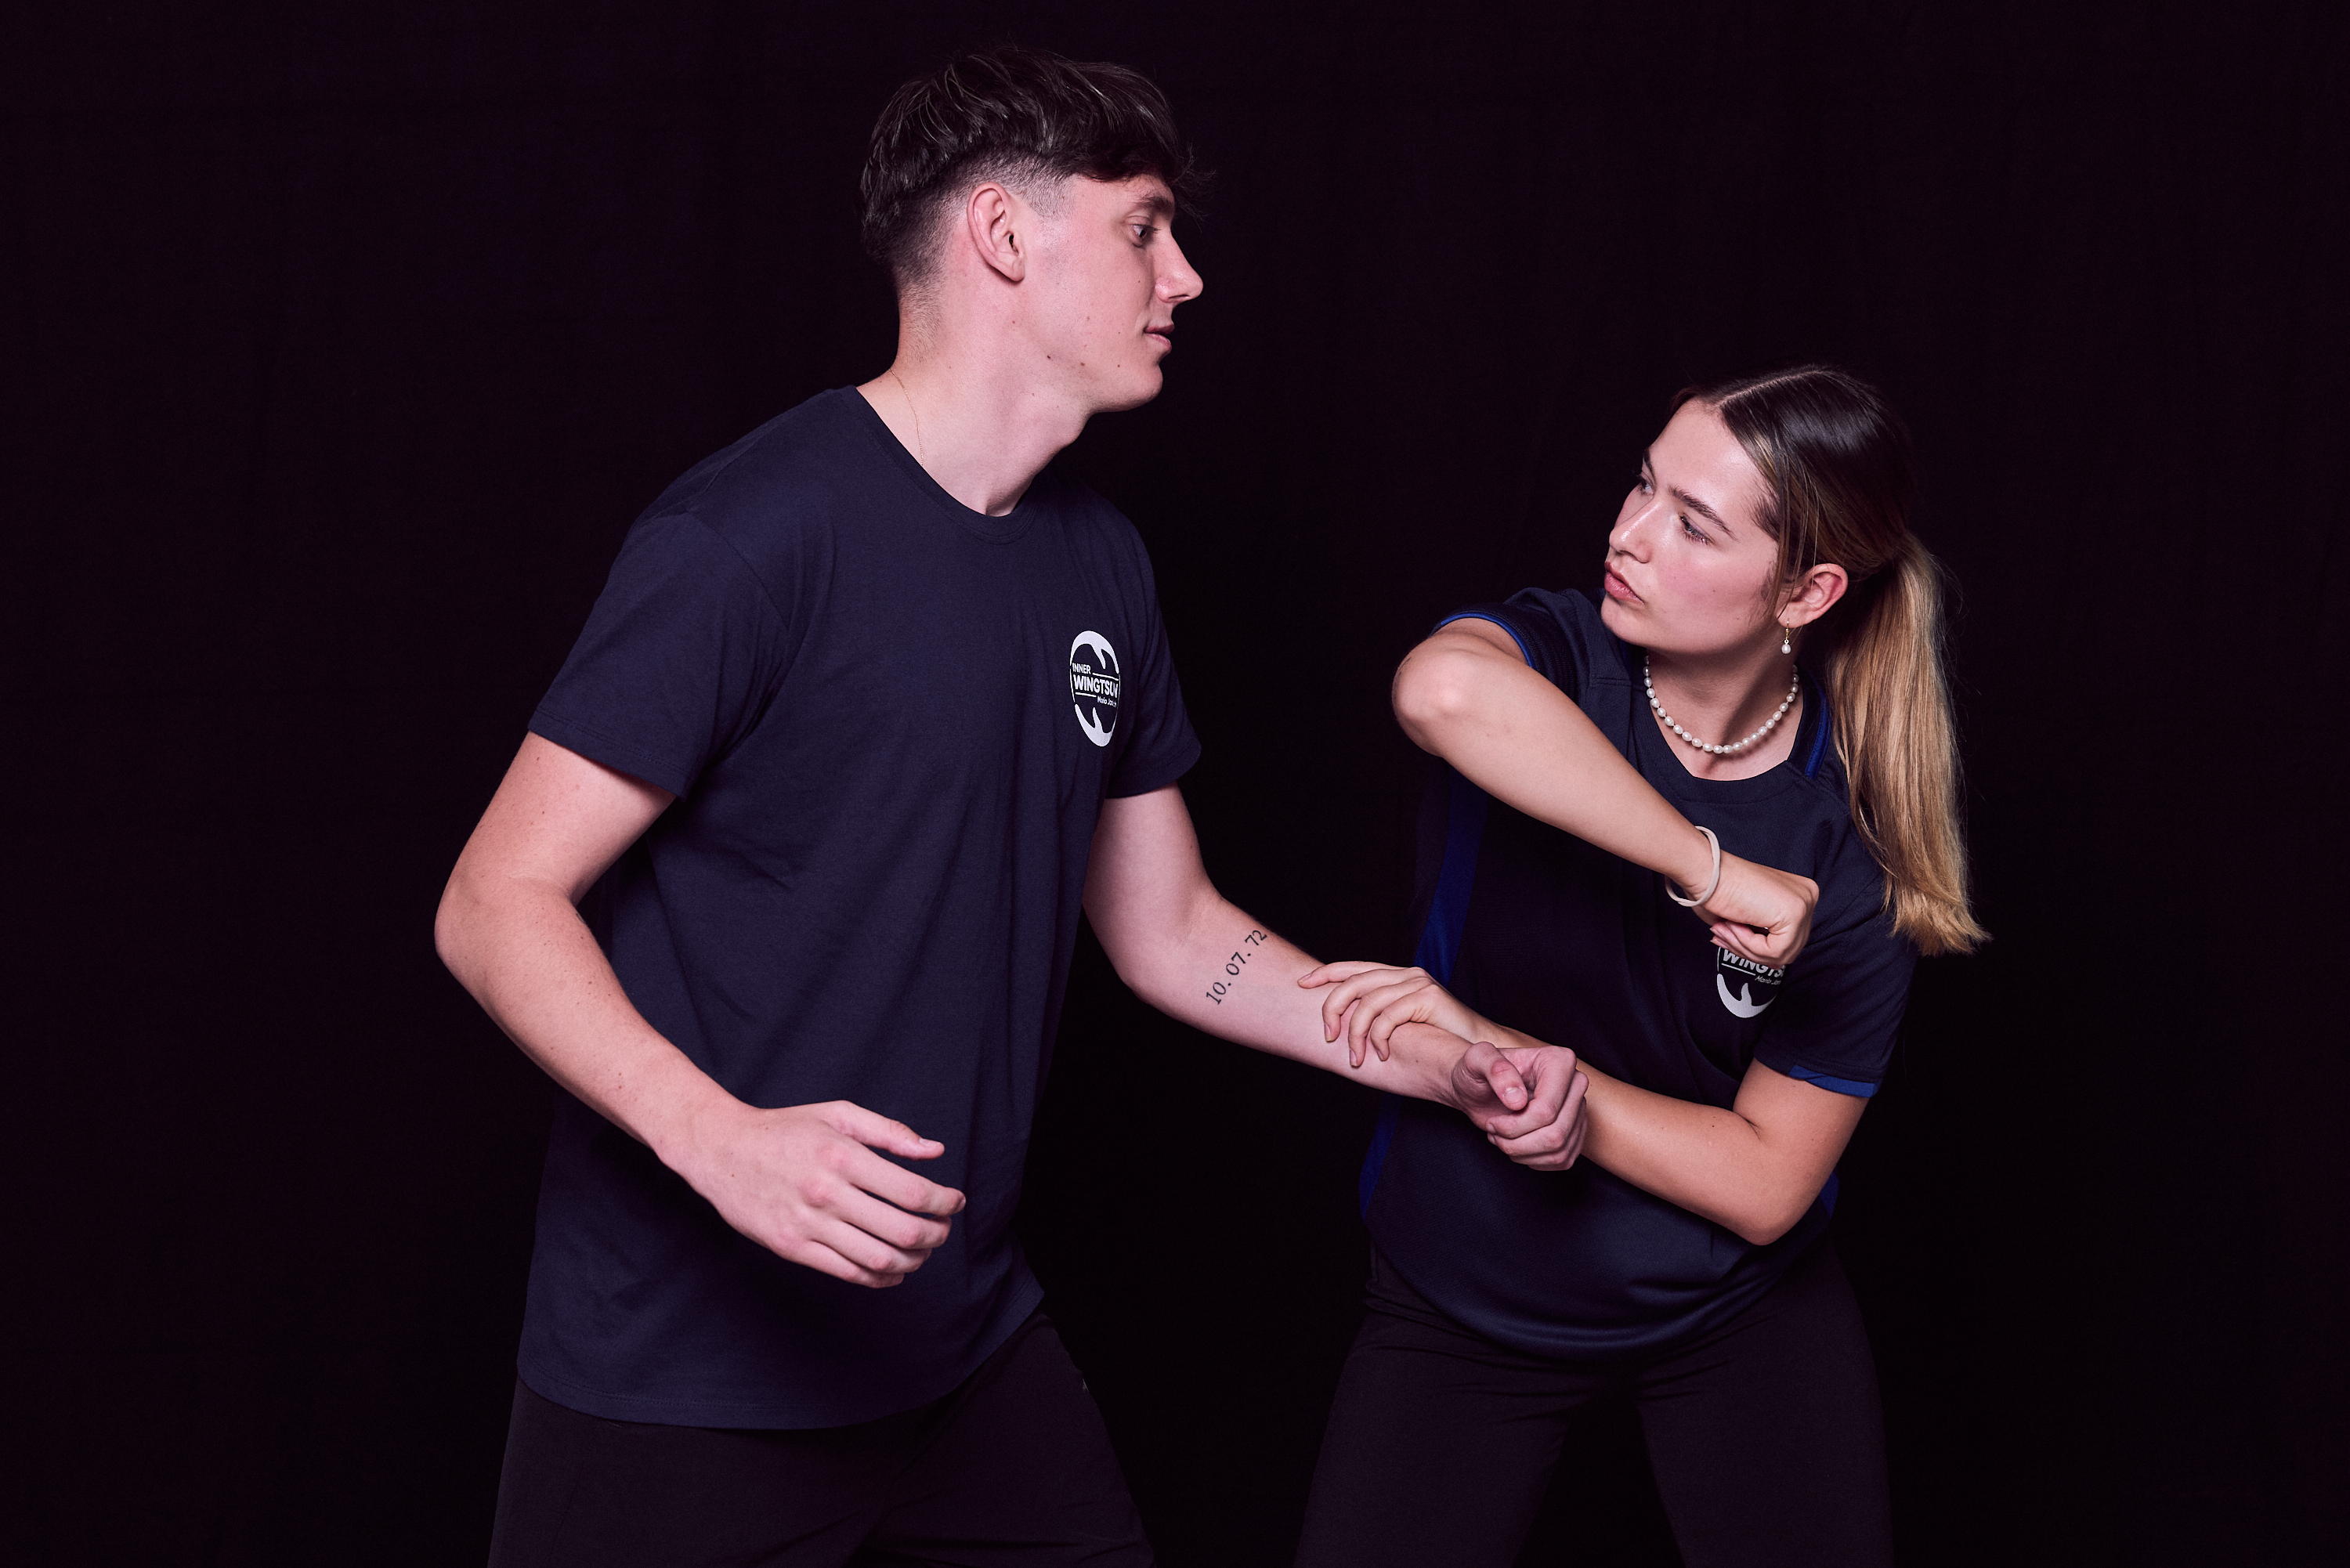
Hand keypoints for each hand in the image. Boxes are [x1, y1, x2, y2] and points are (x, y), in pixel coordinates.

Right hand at [664, 1099, 966, 1288]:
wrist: (721, 1149)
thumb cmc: (785, 1129)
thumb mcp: (838, 1114)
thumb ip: (889, 1132)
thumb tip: (935, 1151)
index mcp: (844, 1156)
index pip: (913, 1192)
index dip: (945, 1203)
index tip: (955, 1202)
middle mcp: (828, 1193)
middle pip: (902, 1231)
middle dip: (935, 1235)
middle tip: (943, 1230)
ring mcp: (808, 1224)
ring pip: (878, 1259)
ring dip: (913, 1261)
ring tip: (922, 1252)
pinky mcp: (792, 1248)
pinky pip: (848, 1272)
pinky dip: (880, 1277)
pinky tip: (893, 1269)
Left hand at [1298, 961, 1482, 1066]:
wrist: (1479, 1048)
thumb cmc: (1438, 1041)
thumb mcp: (1401, 1025)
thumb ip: (1377, 1017)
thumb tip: (1339, 1024)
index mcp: (1396, 976)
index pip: (1353, 967)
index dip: (1325, 973)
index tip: (1302, 983)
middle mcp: (1406, 974)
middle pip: (1353, 982)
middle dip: (1332, 1008)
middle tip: (1328, 1036)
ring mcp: (1418, 982)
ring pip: (1368, 1003)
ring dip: (1355, 1034)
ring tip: (1356, 1057)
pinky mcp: (1429, 997)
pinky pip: (1388, 1017)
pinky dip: (1379, 1039)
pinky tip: (1382, 1055)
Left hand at [1445, 1040, 1589, 1170]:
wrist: (1477, 1088)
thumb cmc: (1476, 1071)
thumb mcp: (1475, 1060)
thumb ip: (1494, 1069)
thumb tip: (1518, 1099)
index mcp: (1559, 1061)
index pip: (1546, 1111)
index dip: (1515, 1125)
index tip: (1493, 1121)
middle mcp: (1575, 1083)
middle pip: (1556, 1134)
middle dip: (1517, 1142)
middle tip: (1495, 1131)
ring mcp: (1578, 1109)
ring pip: (1559, 1151)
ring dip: (1523, 1153)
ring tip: (1502, 1139)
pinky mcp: (1574, 1132)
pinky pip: (1562, 1160)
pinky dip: (1533, 1160)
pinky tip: (1515, 1145)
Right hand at [1694, 852, 1817, 969]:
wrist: (1706, 871)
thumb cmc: (1717, 889)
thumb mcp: (1747, 920)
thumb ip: (1764, 940)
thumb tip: (1775, 964)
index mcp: (1799, 894)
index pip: (1789, 939)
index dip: (1756, 947)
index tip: (1729, 938)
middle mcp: (1807, 896)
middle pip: (1789, 949)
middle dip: (1751, 950)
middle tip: (1723, 937)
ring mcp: (1804, 903)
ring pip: (1782, 954)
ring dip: (1747, 948)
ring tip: (1725, 929)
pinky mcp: (1795, 913)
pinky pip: (1774, 951)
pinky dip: (1748, 944)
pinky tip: (1733, 925)